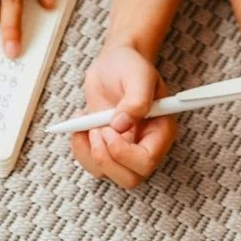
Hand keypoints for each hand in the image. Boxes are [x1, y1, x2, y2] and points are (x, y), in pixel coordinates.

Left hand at [69, 45, 177, 188]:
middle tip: (96, 130)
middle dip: (106, 158)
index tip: (109, 129)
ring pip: (107, 174)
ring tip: (86, 122)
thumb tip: (121, 125)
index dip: (124, 153)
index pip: (147, 161)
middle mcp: (145, 145)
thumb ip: (136, 99)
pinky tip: (80, 125)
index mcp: (160, 131)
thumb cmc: (131, 66)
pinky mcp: (106, 148)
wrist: (114, 63)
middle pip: (130, 178)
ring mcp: (124, 149)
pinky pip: (91, 164)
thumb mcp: (139, 74)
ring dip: (90, 152)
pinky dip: (80, 148)